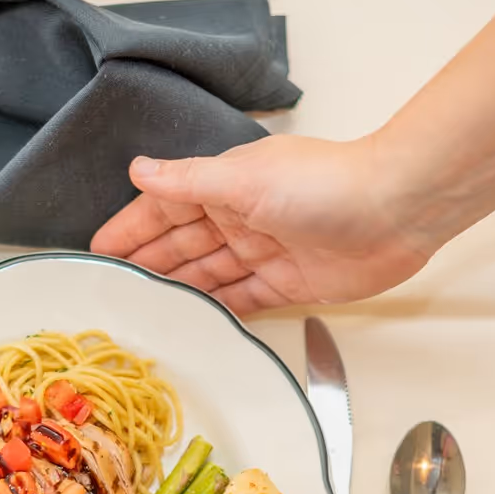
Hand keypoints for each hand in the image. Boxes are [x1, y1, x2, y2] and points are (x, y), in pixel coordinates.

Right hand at [90, 135, 435, 315]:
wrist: (398, 208)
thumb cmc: (322, 183)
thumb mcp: (243, 177)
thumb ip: (187, 181)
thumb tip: (137, 168)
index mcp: (223, 186)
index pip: (162, 210)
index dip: (129, 230)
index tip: (95, 253)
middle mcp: (240, 217)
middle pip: (181, 246)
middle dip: (147, 267)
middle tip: (109, 297)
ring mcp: (265, 251)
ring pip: (209, 275)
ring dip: (178, 292)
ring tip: (140, 318)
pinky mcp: (291, 282)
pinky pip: (244, 299)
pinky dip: (219, 310)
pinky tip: (193, 325)